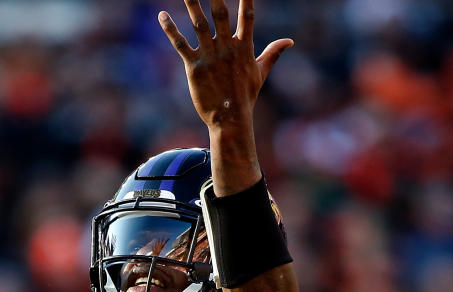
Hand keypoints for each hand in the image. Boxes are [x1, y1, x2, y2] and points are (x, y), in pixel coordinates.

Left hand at [159, 0, 291, 132]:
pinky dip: (171, 30)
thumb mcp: (261, 72)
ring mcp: (210, 56)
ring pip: (199, 24)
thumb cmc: (246, 96)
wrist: (230, 120)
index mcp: (244, 47)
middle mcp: (227, 48)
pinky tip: (162, 16)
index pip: (248, 15)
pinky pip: (181, 44)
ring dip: (192, 4)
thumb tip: (290, 41)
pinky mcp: (195, 67)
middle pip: (221, 13)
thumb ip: (273, 53)